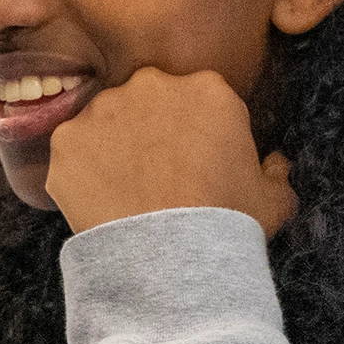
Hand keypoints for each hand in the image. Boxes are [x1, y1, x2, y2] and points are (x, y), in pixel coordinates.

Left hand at [45, 68, 294, 235]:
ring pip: (107, 122)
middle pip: (150, 101)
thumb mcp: (273, 201)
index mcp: (208, 90)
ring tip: (126, 192)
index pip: (200, 101)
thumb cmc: (227, 224)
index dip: (197, 131)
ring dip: (113, 147)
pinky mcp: (67, 139)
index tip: (196, 162)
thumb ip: (276, 174)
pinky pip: (73, 150)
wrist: (169, 258)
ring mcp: (103, 109)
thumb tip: (276, 165)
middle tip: (158, 176)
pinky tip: (100, 201)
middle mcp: (152, 85)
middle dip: (152, 129)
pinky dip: (81, 171)